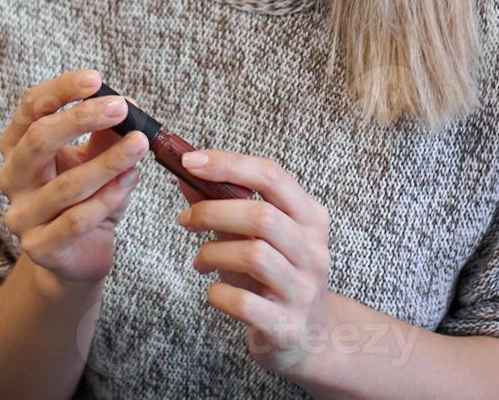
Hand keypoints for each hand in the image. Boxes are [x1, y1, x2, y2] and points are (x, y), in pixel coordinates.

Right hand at [0, 69, 150, 287]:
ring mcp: (22, 215)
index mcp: (17, 146)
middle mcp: (12, 178)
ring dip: (108, 162)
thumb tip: (125, 103)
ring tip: (139, 145)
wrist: (78, 255)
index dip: (61, 90)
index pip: (30, 108)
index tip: (95, 80)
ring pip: (66, 185)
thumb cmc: (84, 197)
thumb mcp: (94, 158)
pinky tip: (130, 181)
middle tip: (120, 108)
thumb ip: (105, 133)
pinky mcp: (40, 247)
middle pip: (38, 140)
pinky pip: (77, 220)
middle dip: (81, 119)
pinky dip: (109, 198)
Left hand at [173, 150, 335, 378]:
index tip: (189, 161)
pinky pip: (243, 302)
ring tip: (200, 261)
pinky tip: (214, 291)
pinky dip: (217, 293)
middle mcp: (313, 251)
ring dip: (212, 253)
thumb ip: (223, 204)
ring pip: (254, 255)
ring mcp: (303, 290)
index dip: (228, 164)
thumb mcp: (254, 236)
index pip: (272, 175)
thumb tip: (185, 174)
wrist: (309, 337)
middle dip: (212, 212)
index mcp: (310, 218)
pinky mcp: (287, 326)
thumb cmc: (275, 277)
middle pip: (262, 216)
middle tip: (185, 221)